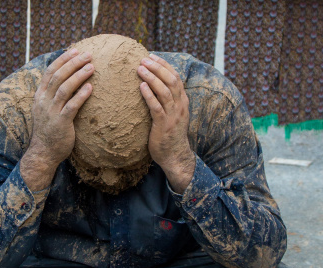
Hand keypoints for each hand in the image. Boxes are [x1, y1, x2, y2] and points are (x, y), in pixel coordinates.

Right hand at [21, 48, 93, 190]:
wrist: (43, 153)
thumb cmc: (49, 131)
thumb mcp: (46, 111)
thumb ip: (53, 97)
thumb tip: (67, 82)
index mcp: (39, 96)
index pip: (50, 72)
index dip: (63, 60)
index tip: (75, 50)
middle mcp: (44, 101)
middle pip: (58, 76)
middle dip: (73, 63)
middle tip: (88, 55)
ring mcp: (51, 112)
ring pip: (64, 88)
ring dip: (79, 75)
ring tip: (92, 67)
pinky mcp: (61, 123)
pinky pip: (72, 106)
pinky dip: (81, 95)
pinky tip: (90, 88)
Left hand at [138, 54, 195, 193]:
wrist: (175, 155)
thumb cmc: (170, 135)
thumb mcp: (173, 115)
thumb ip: (168, 102)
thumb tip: (154, 88)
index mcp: (182, 102)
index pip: (176, 77)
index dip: (164, 65)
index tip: (152, 57)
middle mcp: (180, 106)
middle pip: (171, 80)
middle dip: (157, 67)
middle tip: (143, 59)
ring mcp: (173, 115)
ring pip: (164, 91)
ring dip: (152, 78)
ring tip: (140, 69)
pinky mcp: (163, 125)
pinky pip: (156, 107)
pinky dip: (149, 95)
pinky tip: (141, 86)